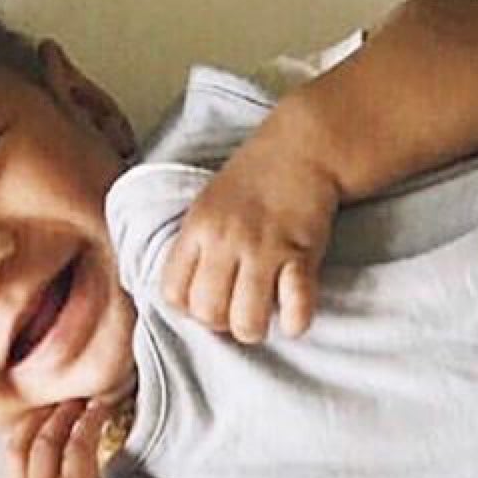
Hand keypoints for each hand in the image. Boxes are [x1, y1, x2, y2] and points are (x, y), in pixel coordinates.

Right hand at [7, 399, 120, 477]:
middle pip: (23, 444)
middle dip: (39, 418)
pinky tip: (100, 410)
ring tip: (80, 398)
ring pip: (48, 438)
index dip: (23, 439)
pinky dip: (88, 423)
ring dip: (63, 413)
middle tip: (58, 400)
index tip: (37, 423)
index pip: (12, 466)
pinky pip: (78, 444)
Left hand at [159, 135, 338, 342]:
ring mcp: (264, 249)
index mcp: (198, 228)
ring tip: (265, 313)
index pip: (173, 294)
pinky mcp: (301, 255)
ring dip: (255, 329)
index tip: (210, 300)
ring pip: (246, 322)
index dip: (190, 308)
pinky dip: (296, 321)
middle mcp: (226, 239)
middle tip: (239, 309)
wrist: (304, 148)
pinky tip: (295, 311)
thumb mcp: (208, 204)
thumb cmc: (255, 181)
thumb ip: (195, 247)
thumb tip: (190, 300)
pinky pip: (295, 310)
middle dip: (223, 324)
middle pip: (208, 314)